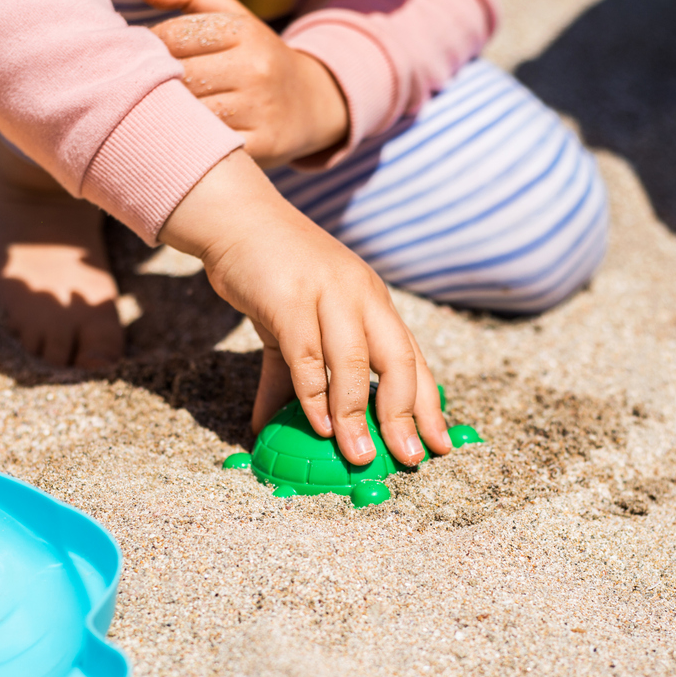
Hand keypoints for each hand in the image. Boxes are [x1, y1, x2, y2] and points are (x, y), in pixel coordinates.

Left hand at [142, 0, 348, 168]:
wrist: (310, 103)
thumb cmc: (256, 57)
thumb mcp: (234, 17)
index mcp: (244, 30)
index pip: (173, 36)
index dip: (150, 49)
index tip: (148, 58)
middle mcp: (255, 67)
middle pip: (180, 77)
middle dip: (157, 83)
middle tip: (149, 89)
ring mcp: (261, 108)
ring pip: (193, 113)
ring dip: (172, 115)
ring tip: (165, 112)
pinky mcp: (263, 144)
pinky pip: (213, 144)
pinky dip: (195, 141)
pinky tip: (190, 135)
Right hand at [160, 150, 451, 466]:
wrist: (235, 218)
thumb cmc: (271, 272)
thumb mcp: (293, 323)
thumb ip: (292, 375)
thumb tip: (270, 425)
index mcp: (373, 301)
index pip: (412, 357)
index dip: (427, 404)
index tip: (440, 444)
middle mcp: (361, 295)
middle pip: (398, 361)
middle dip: (407, 415)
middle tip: (409, 459)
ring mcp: (328, 294)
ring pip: (354, 363)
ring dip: (358, 416)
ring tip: (360, 456)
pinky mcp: (290, 298)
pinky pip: (308, 355)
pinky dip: (314, 395)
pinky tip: (318, 427)